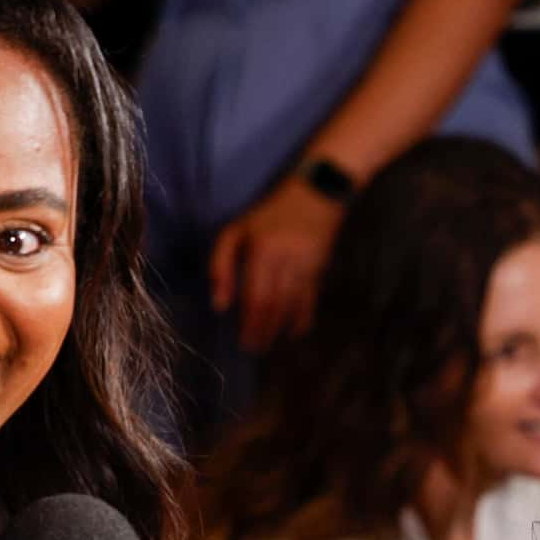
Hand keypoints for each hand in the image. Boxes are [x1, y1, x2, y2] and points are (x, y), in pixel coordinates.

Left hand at [207, 178, 344, 352]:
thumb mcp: (239, 228)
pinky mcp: (319, 268)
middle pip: (272, 305)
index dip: (248, 321)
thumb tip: (219, 303)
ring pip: (291, 306)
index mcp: (260, 251)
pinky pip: (311, 299)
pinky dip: (303, 318)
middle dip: (262, 330)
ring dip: (280, 328)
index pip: (253, 296)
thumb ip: (222, 262)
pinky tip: (296, 332)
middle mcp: (283, 261)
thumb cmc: (272, 211)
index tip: (243, 339)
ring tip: (270, 344)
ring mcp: (304, 266)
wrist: (318, 190)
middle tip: (254, 349)